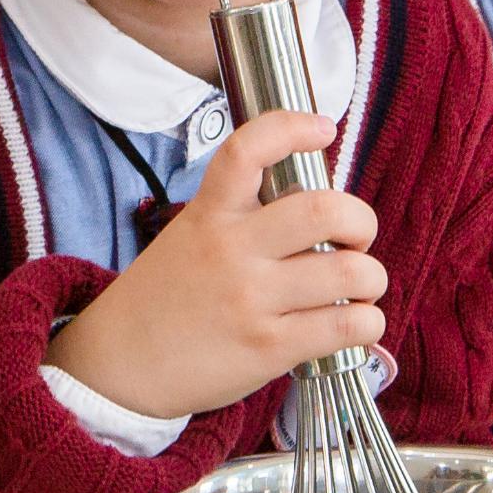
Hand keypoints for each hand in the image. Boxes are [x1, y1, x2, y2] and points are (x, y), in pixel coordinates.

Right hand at [43, 110, 381, 422]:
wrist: (120, 365)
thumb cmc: (163, 300)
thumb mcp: (189, 236)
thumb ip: (242, 217)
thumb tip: (316, 211)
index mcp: (210, 213)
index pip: (248, 151)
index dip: (292, 127)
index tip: (323, 127)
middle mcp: (232, 250)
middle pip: (324, 210)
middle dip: (361, 220)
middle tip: (356, 238)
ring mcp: (252, 299)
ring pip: (351, 272)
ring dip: (372, 278)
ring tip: (359, 288)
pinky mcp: (268, 348)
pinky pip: (348, 326)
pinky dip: (368, 324)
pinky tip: (355, 324)